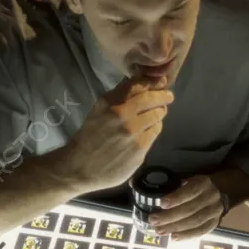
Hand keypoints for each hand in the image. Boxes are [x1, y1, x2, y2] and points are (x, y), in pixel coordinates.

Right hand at [57, 77, 172, 192]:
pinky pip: (155, 133)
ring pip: (157, 116)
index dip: (153, 82)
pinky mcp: (140, 150)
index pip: (139, 85)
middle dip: (163, 96)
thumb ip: (119, 95)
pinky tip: (149, 130)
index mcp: (111, 103)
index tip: (161, 82)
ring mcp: (133, 134)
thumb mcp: (98, 110)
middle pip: (153, 99)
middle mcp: (122, 115)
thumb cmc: (89, 137)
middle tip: (168, 96)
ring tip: (157, 114)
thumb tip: (140, 81)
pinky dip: (154, 128)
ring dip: (159, 113)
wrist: (80, 168)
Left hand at [151, 175, 224, 239]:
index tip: (161, 204)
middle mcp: (211, 198)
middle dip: (170, 217)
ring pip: (195, 222)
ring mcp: (215, 212)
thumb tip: (156, 199)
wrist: (224, 191)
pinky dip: (186, 236)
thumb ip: (178, 188)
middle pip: (191, 209)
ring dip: (175, 228)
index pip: (190, 191)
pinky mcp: (215, 223)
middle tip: (153, 221)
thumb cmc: (199, 185)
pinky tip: (173, 237)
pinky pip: (201, 231)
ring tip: (160, 231)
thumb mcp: (191, 180)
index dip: (176, 198)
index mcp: (204, 183)